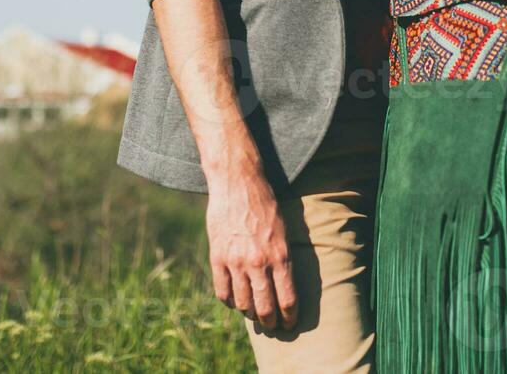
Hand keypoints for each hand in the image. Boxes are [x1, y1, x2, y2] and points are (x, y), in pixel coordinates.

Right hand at [206, 173, 297, 330]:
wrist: (237, 183)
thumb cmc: (265, 204)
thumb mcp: (284, 230)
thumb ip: (283, 259)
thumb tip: (284, 286)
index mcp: (280, 256)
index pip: (287, 299)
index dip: (289, 317)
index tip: (289, 323)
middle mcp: (258, 262)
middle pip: (265, 307)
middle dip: (271, 321)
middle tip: (272, 324)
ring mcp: (235, 261)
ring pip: (243, 303)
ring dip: (250, 313)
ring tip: (253, 313)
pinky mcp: (217, 257)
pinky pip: (222, 291)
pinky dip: (229, 301)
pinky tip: (235, 300)